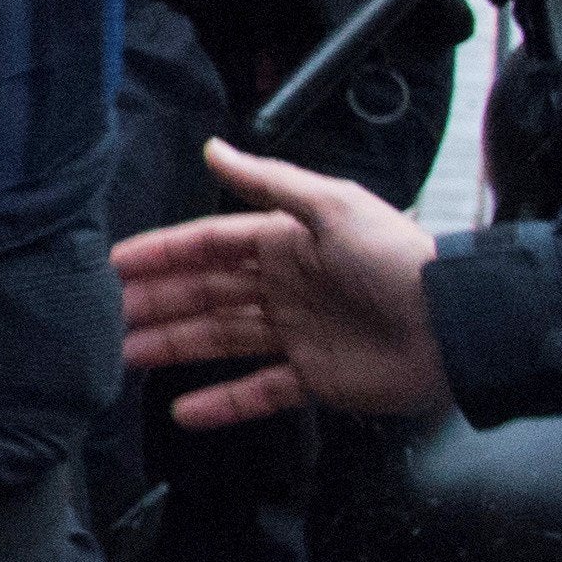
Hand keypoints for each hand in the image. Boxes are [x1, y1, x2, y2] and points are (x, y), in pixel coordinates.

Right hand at [112, 138, 449, 425]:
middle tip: (106, 315)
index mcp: (286, 244)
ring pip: (220, 340)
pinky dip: (223, 404)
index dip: (162, 253)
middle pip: (205, 293)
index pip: (209, 245)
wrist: (455, 327)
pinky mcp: (315, 379)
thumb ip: (267, 181)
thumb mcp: (332, 206)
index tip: (115, 265)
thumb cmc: (395, 261)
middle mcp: (284, 288)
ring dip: (173, 346)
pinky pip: (259, 392)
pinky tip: (183, 413)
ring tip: (125, 357)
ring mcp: (297, 335)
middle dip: (156, 301)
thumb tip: (213, 148)